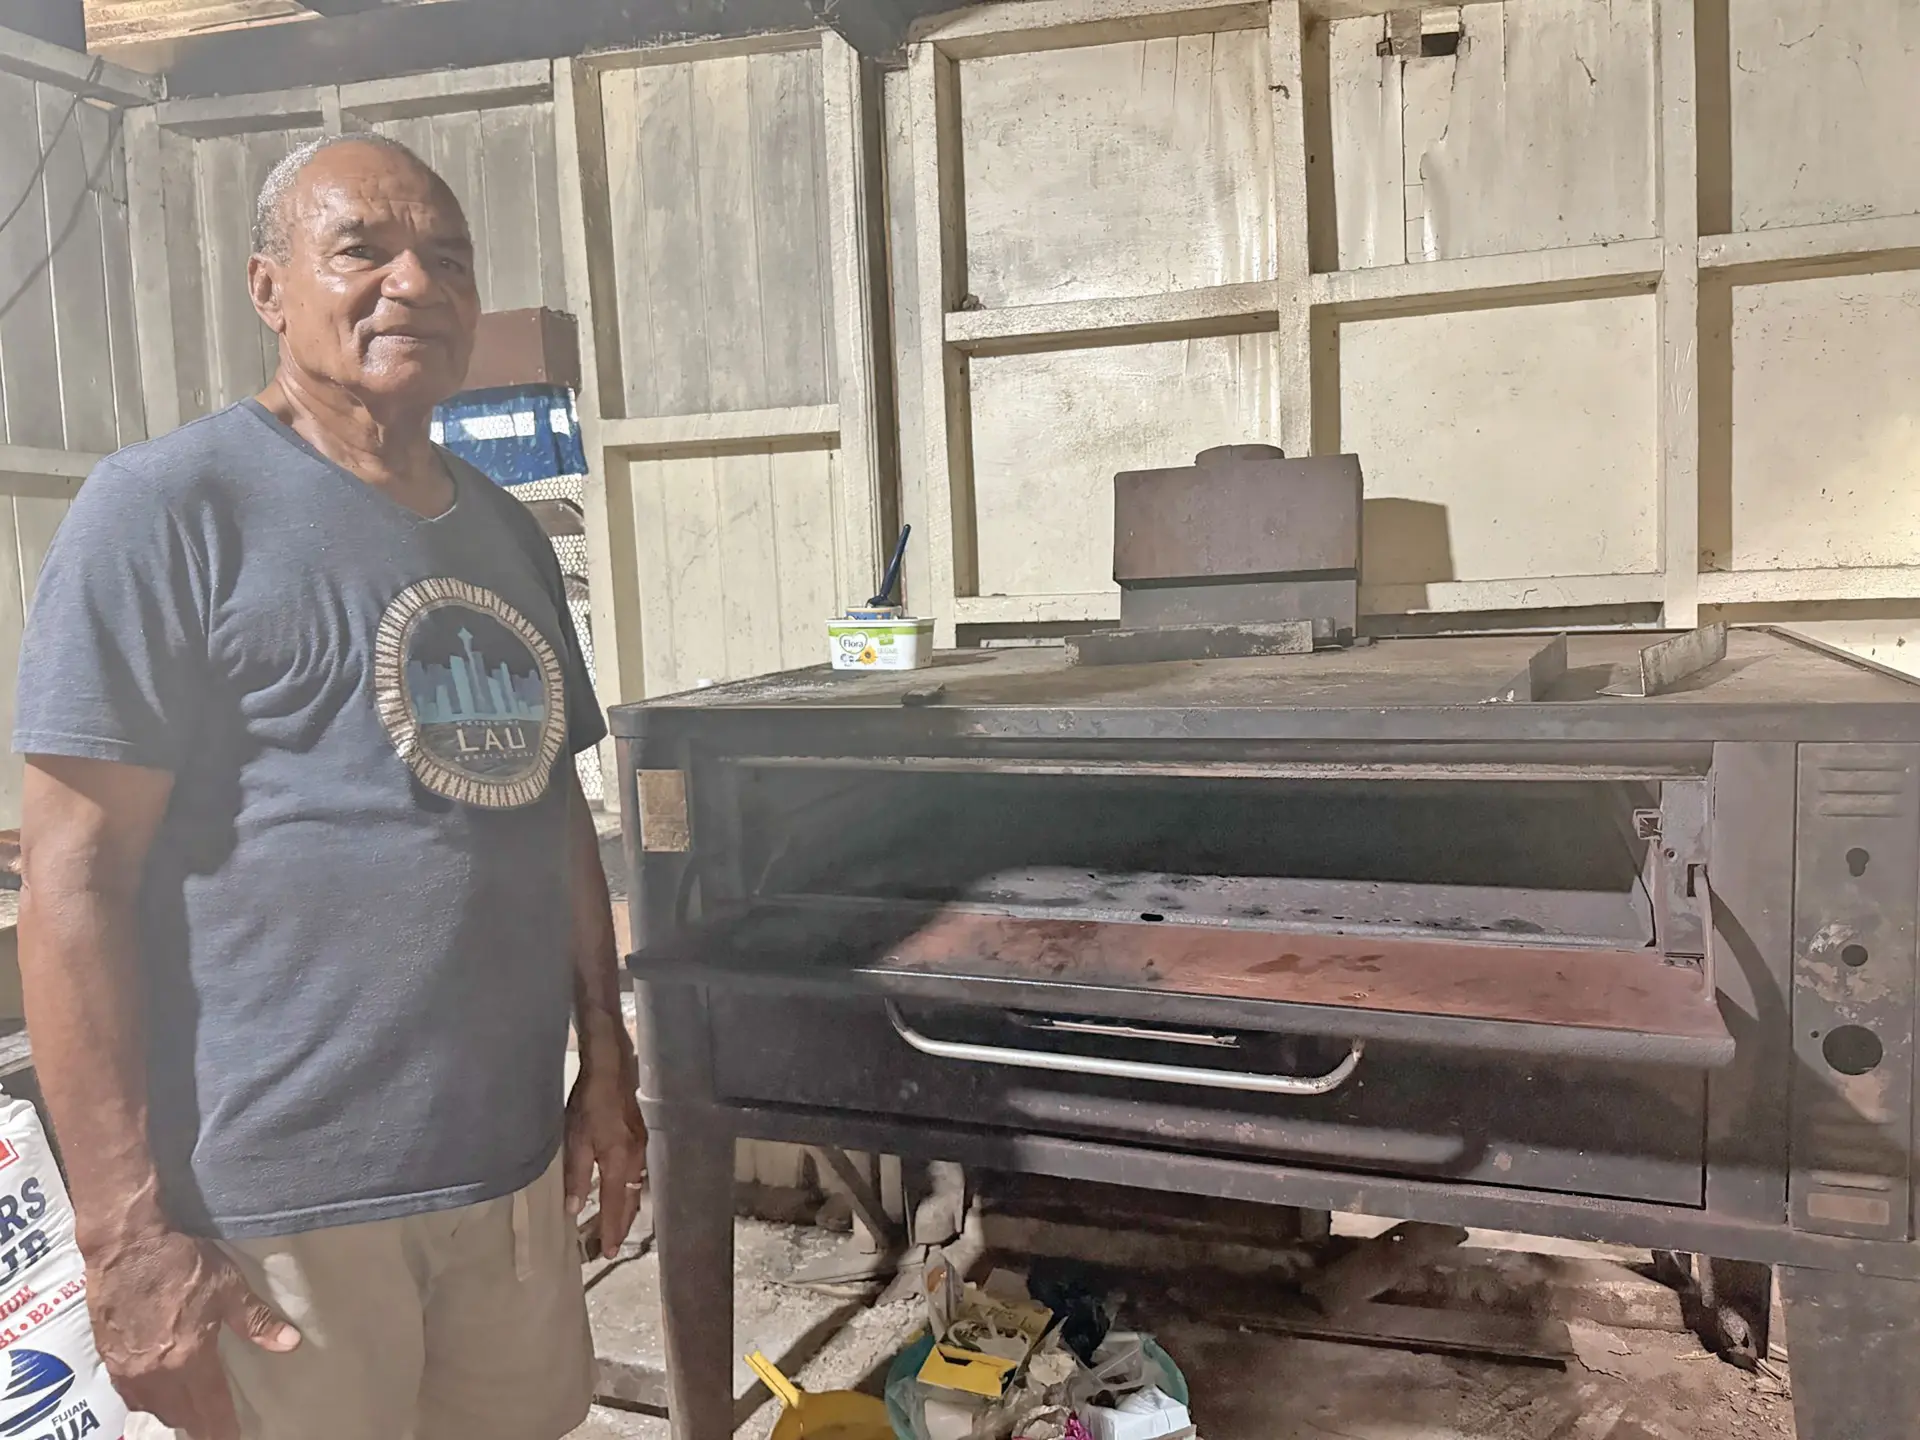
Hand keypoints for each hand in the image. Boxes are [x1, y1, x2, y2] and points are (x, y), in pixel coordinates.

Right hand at [86, 1229, 298, 1439]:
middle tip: (214, 1429)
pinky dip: (146, 1402)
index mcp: (188, 1357)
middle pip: (180, 1413)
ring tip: (190, 1415)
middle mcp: (156, 1372)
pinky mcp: (109, 1357)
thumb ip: (256, 1321)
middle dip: (199, 1425)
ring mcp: (129, 1368)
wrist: (126, 1246)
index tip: (232, 1438)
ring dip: (173, 1415)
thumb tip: (290, 1343)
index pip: (210, 1405)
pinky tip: (155, 1398)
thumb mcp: (228, 1287)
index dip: (223, 1426)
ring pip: (153, 1408)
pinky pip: (130, 1394)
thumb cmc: (182, 1263)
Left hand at [564, 1018, 648, 1257]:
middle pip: (631, 1200)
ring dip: (626, 1209)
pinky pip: (637, 1173)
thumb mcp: (575, 1140)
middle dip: (621, 1225)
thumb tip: (575, 1209)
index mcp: (619, 1162)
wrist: (611, 1070)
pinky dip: (629, 1190)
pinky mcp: (640, 1137)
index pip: (616, 1205)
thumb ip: (576, 1175)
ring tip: (616, 1224)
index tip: (607, 1252)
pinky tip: (621, 1190)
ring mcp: (641, 1147)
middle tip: (611, 1246)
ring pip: (636, 1188)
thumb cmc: (589, 1103)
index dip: (611, 1230)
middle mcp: (635, 1159)